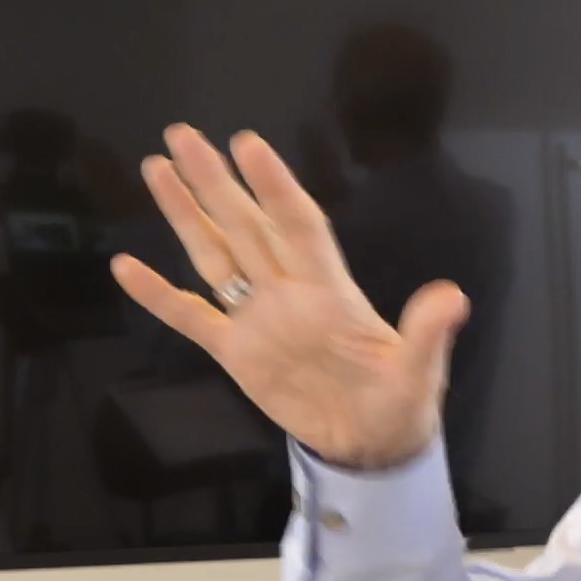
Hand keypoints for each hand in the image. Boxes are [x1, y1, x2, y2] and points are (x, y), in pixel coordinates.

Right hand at [110, 124, 470, 468]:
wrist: (372, 445)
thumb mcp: (419, 371)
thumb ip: (427, 334)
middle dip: (217, 181)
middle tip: (183, 134)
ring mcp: (258, 320)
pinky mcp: (236, 354)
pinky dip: (159, 296)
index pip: (298, 226)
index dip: (276, 187)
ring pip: (215, 255)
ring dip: (187, 215)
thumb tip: (454, 297)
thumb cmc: (401, 402)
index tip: (249, 144)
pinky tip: (126, 266)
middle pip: (246, 226)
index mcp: (330, 291)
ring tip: (158, 168)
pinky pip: (191, 318)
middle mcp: (289, 293)